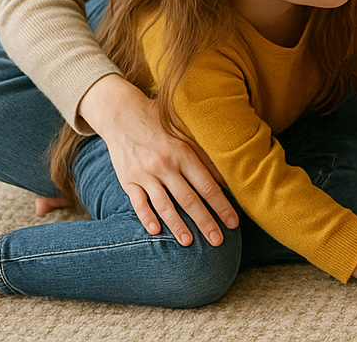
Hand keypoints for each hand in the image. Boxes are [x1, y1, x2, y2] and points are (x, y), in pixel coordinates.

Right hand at [78, 74, 238, 245]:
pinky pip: (138, 203)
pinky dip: (146, 218)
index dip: (222, 206)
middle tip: (218, 241)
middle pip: (189, 200)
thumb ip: (205, 157)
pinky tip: (156, 231)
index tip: (233, 223)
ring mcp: (145, 173)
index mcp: (184, 153)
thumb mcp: (187, 134)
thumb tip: (226, 181)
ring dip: (177, 226)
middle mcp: (166, 165)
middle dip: (205, 222)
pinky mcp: (127, 179)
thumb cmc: (161, 124)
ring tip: (188, 243)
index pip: (208, 186)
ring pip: (164, 205)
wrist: (123, 113)